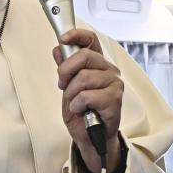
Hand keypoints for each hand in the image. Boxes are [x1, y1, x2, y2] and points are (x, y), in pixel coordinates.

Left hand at [53, 29, 123, 172]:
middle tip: (63, 84)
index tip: (63, 38)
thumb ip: (65, 68)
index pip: (91, 40)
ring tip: (75, 103)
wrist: (90, 137)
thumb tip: (57, 50)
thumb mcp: (67, 88)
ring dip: (71, 94)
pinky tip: (81, 110)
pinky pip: (87, 96)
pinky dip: (78, 105)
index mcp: (97, 64)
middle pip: (84, 56)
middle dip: (66, 71)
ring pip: (83, 78)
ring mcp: (114, 85)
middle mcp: (109, 71)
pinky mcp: (114, 100)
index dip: (77, 35)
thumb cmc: (82, 111)